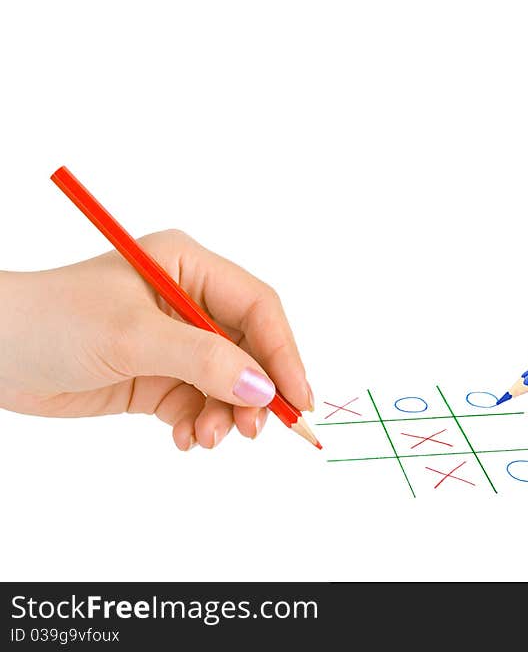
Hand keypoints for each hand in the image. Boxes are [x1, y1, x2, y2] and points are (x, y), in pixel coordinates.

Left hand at [0, 229, 312, 450]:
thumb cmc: (51, 321)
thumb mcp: (133, 336)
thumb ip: (203, 361)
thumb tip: (262, 390)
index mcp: (188, 266)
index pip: (257, 307)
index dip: (284, 352)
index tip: (298, 398)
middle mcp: (189, 300)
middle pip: (250, 349)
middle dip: (255, 392)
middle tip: (254, 430)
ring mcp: (175, 342)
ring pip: (228, 383)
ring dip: (225, 415)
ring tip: (207, 438)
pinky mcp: (158, 376)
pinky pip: (199, 404)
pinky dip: (199, 425)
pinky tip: (184, 439)